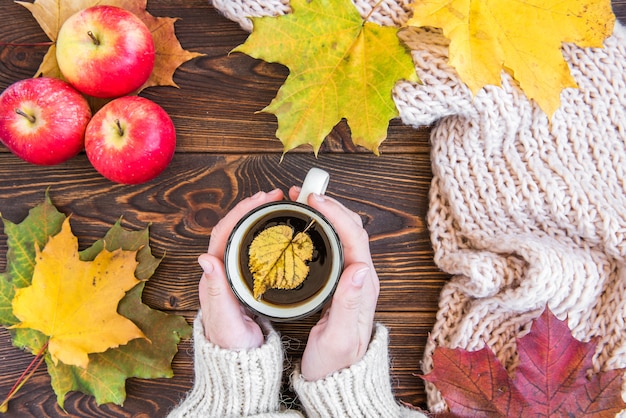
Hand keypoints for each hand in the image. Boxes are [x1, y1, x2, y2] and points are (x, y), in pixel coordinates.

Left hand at [198, 189, 283, 349]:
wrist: (239, 363)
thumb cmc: (232, 345)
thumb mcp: (225, 319)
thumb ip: (216, 291)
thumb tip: (205, 258)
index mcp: (214, 276)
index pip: (224, 233)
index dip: (241, 212)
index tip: (261, 199)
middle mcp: (220, 272)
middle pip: (232, 230)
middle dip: (251, 208)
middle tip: (274, 195)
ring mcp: (232, 276)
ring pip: (241, 238)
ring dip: (256, 218)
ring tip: (275, 205)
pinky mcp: (244, 282)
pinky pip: (250, 250)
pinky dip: (262, 235)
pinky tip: (275, 232)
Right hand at [288, 188, 379, 380]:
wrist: (337, 380)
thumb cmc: (336, 363)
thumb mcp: (339, 337)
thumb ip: (349, 304)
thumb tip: (360, 268)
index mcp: (363, 286)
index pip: (355, 237)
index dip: (335, 213)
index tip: (312, 199)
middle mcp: (361, 278)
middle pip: (351, 228)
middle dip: (329, 205)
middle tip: (301, 192)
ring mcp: (352, 279)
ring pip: (343, 234)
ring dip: (325, 213)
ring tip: (300, 202)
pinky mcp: (342, 283)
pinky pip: (335, 245)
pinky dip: (321, 228)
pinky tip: (305, 226)